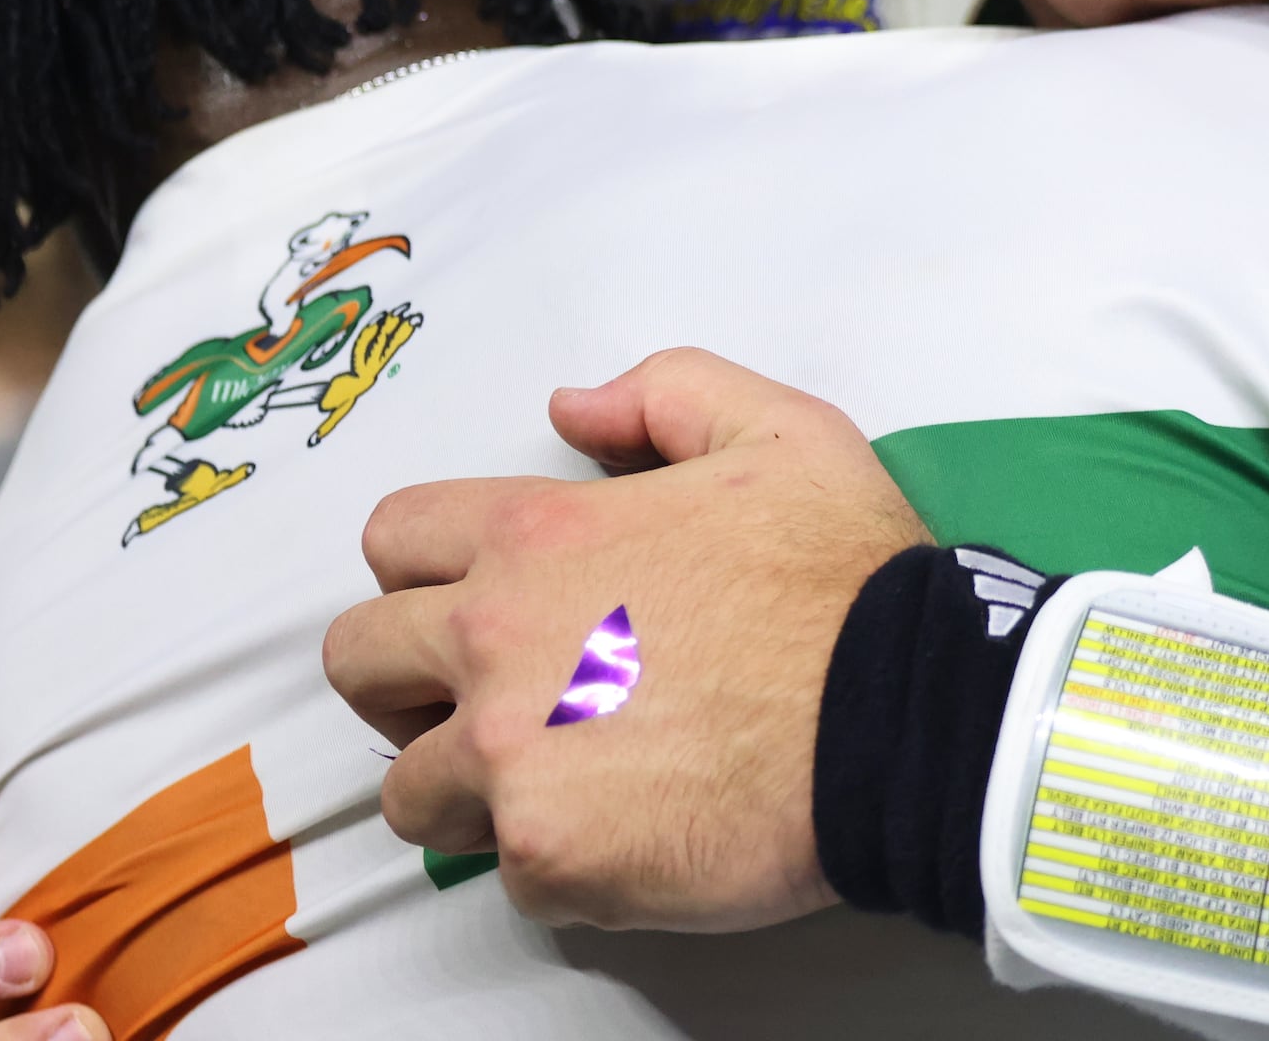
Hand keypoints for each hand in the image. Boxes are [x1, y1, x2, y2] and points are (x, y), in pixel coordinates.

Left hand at [322, 347, 927, 931]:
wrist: (908, 718)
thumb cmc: (846, 579)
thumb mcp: (777, 429)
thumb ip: (664, 393)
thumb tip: (572, 408)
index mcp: (534, 536)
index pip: (393, 540)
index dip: (425, 570)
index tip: (471, 603)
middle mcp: (494, 642)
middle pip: (359, 665)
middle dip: (403, 684)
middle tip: (478, 701)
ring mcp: (512, 758)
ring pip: (408, 794)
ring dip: (462, 792)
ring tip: (548, 790)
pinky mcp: (551, 859)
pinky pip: (506, 877)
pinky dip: (557, 866)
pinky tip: (630, 836)